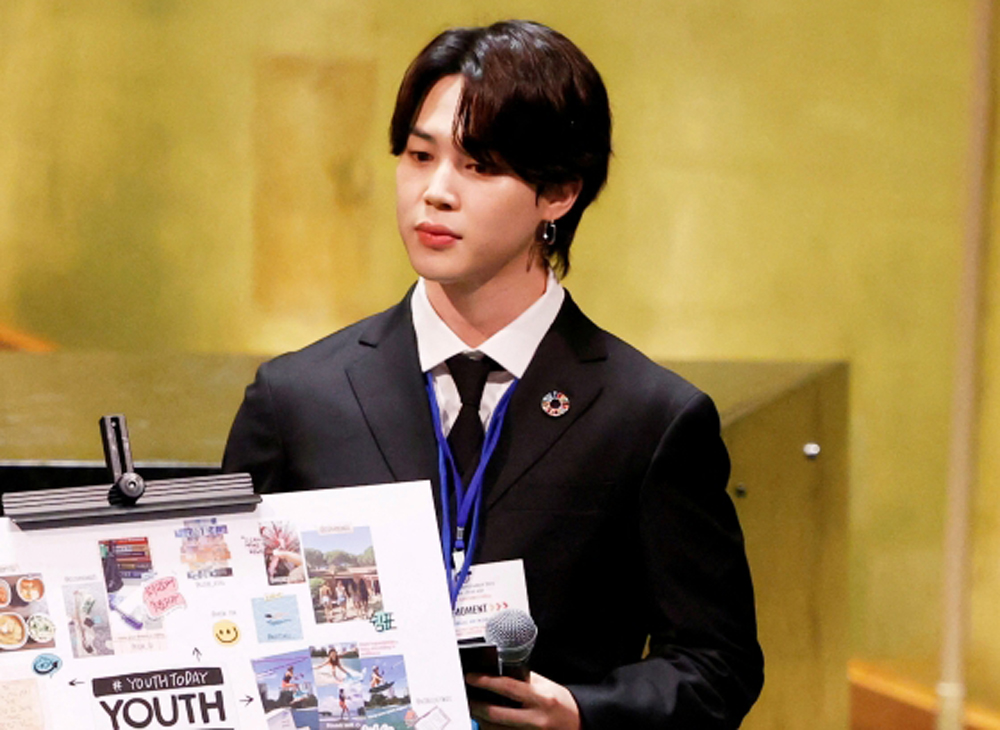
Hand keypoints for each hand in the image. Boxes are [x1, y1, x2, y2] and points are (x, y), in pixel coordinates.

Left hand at [466, 672, 580, 728]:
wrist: (578, 723)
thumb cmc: (560, 702)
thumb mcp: (544, 686)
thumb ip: (522, 680)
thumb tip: (497, 672)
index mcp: (541, 698)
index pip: (508, 687)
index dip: (486, 681)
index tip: (471, 677)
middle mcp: (535, 719)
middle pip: (496, 714)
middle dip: (476, 705)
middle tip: (466, 697)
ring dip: (481, 719)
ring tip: (473, 708)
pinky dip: (491, 729)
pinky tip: (486, 721)